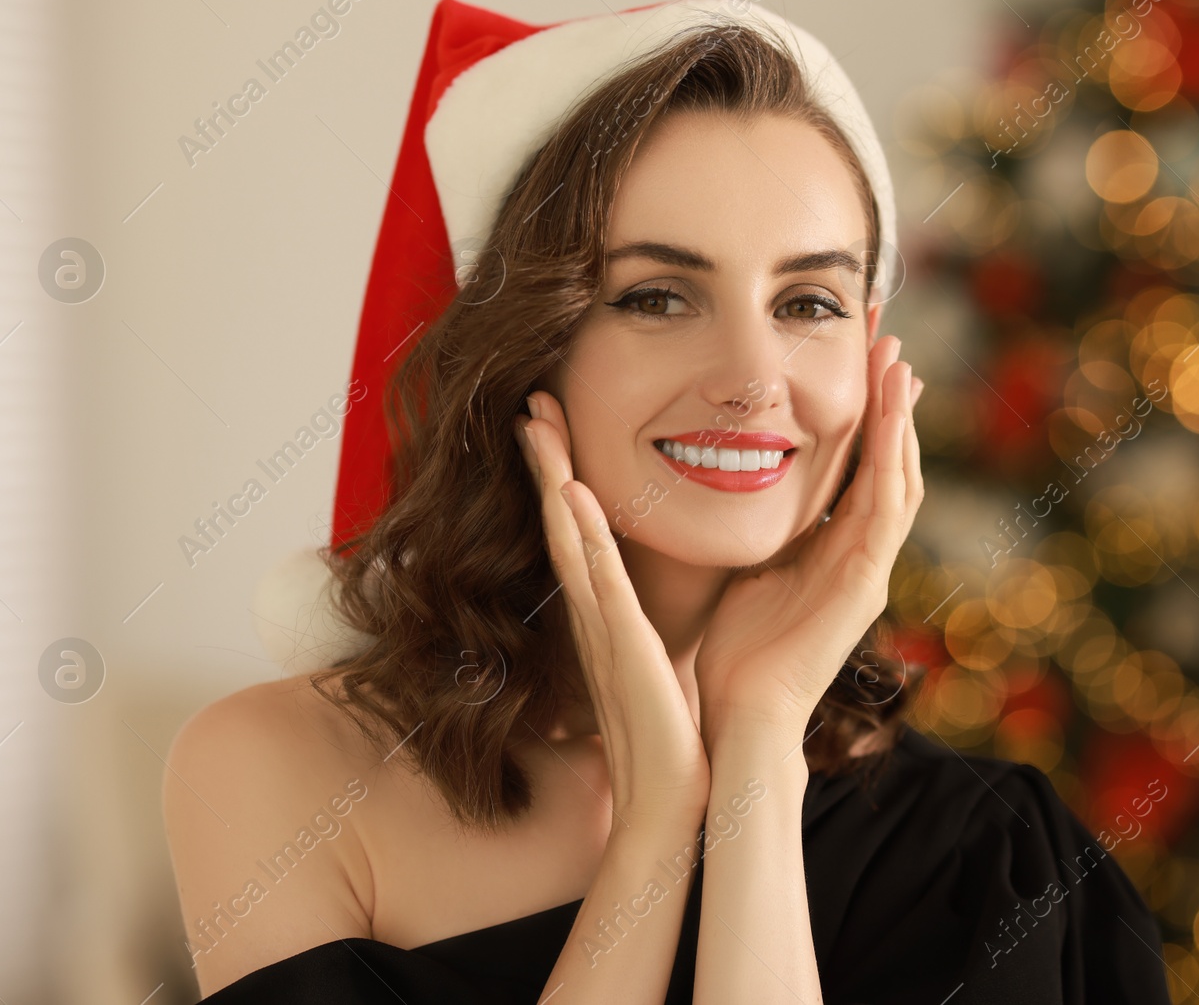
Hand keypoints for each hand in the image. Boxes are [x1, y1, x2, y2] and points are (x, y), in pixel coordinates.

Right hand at [516, 391, 710, 822]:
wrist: (668, 794)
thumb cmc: (665, 732)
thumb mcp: (653, 660)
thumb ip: (642, 626)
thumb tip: (647, 602)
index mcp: (605, 612)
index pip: (578, 531)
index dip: (562, 477)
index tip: (553, 428)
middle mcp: (593, 612)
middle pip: (561, 521)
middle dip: (545, 462)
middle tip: (530, 404)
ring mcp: (602, 626)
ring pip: (570, 538)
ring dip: (553, 479)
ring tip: (537, 425)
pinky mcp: (622, 645)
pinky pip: (598, 580)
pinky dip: (581, 536)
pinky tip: (571, 495)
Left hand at [694, 335, 923, 745]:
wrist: (741, 713)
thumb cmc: (737, 649)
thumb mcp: (751, 567)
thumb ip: (764, 529)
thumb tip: (738, 481)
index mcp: (832, 548)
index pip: (855, 464)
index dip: (860, 410)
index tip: (855, 354)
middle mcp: (860, 553)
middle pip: (886, 461)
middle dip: (888, 400)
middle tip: (889, 338)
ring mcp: (868, 568)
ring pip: (897, 477)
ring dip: (899, 418)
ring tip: (899, 361)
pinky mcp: (864, 584)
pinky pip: (886, 510)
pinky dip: (892, 460)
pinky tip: (891, 417)